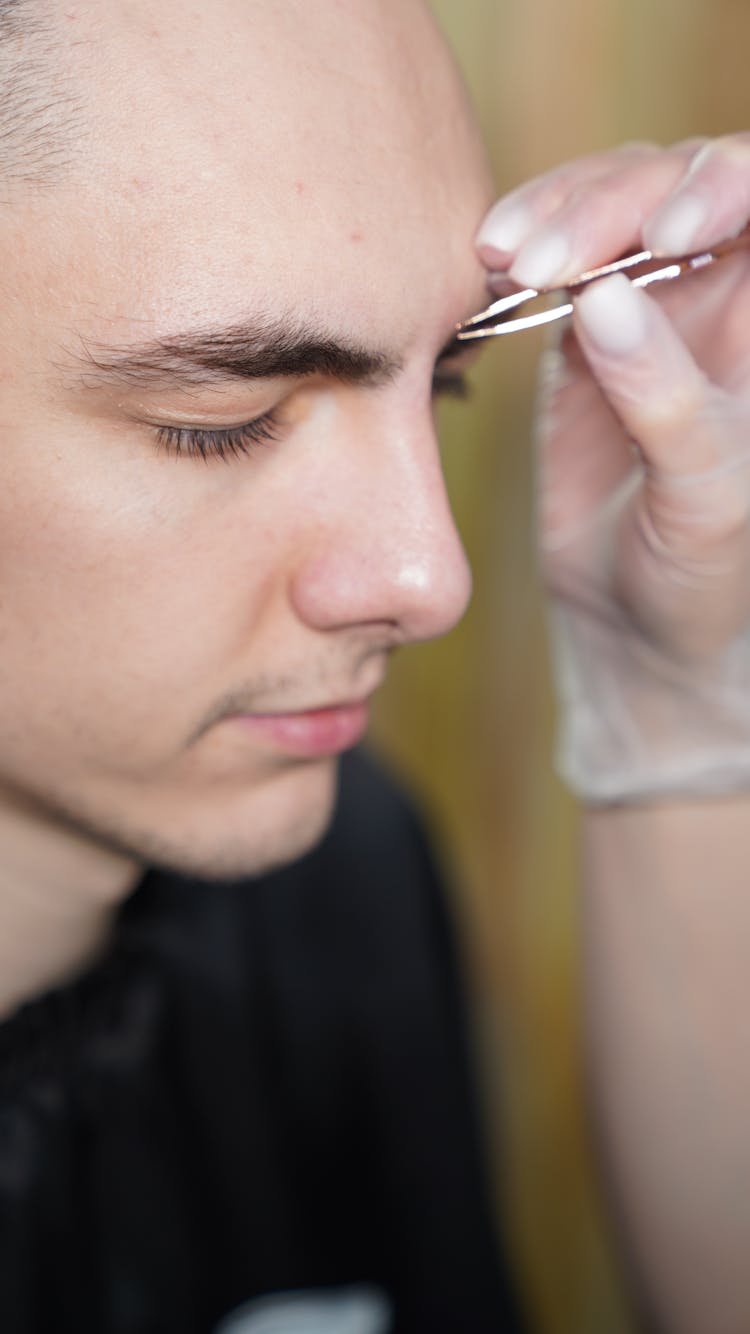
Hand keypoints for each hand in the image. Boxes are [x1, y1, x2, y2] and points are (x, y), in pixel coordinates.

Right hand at [476, 136, 749, 798]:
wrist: (635, 623)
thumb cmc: (704, 569)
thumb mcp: (705, 489)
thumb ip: (662, 393)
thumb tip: (604, 294)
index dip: (722, 190)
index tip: (665, 237)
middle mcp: (725, 293)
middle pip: (680, 186)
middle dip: (616, 204)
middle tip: (547, 261)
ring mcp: (654, 302)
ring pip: (615, 202)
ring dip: (559, 216)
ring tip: (504, 259)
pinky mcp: (585, 326)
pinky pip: (558, 254)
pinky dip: (522, 248)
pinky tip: (489, 265)